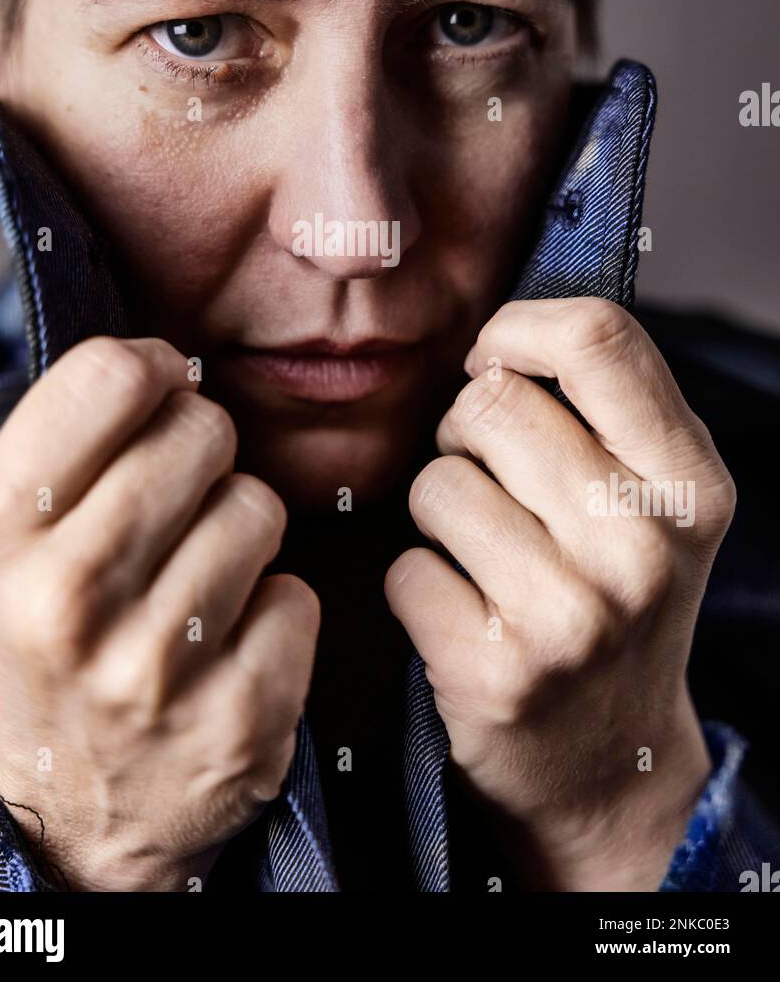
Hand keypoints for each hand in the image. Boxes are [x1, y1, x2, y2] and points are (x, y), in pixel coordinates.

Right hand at [0, 336, 318, 890]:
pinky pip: (298, 594)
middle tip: (177, 500)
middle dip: (203, 450)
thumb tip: (160, 363)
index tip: (159, 393)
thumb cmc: (52, 644)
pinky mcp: (236, 716)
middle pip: (199, 431)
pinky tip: (229, 641)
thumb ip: (66, 443)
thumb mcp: (8, 543)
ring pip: (258, 507)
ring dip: (241, 531)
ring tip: (197, 578)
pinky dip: (275, 608)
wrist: (76, 808)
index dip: (150, 370)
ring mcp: (153, 666)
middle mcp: (62, 601)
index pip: (106, 377)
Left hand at [384, 298, 735, 890]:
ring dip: (440, 514)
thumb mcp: (654, 500)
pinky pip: (406, 568)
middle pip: (489, 402)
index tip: (494, 362)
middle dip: (466, 434)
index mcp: (689, 484)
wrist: (610, 764)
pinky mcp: (498, 669)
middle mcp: (642, 544)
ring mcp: (572, 612)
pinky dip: (419, 587)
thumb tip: (496, 338)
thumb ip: (604, 406)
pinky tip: (464, 618)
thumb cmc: (614, 599)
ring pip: (436, 483)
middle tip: (494, 488)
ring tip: (486, 560)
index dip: (518, 330)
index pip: (597, 337)